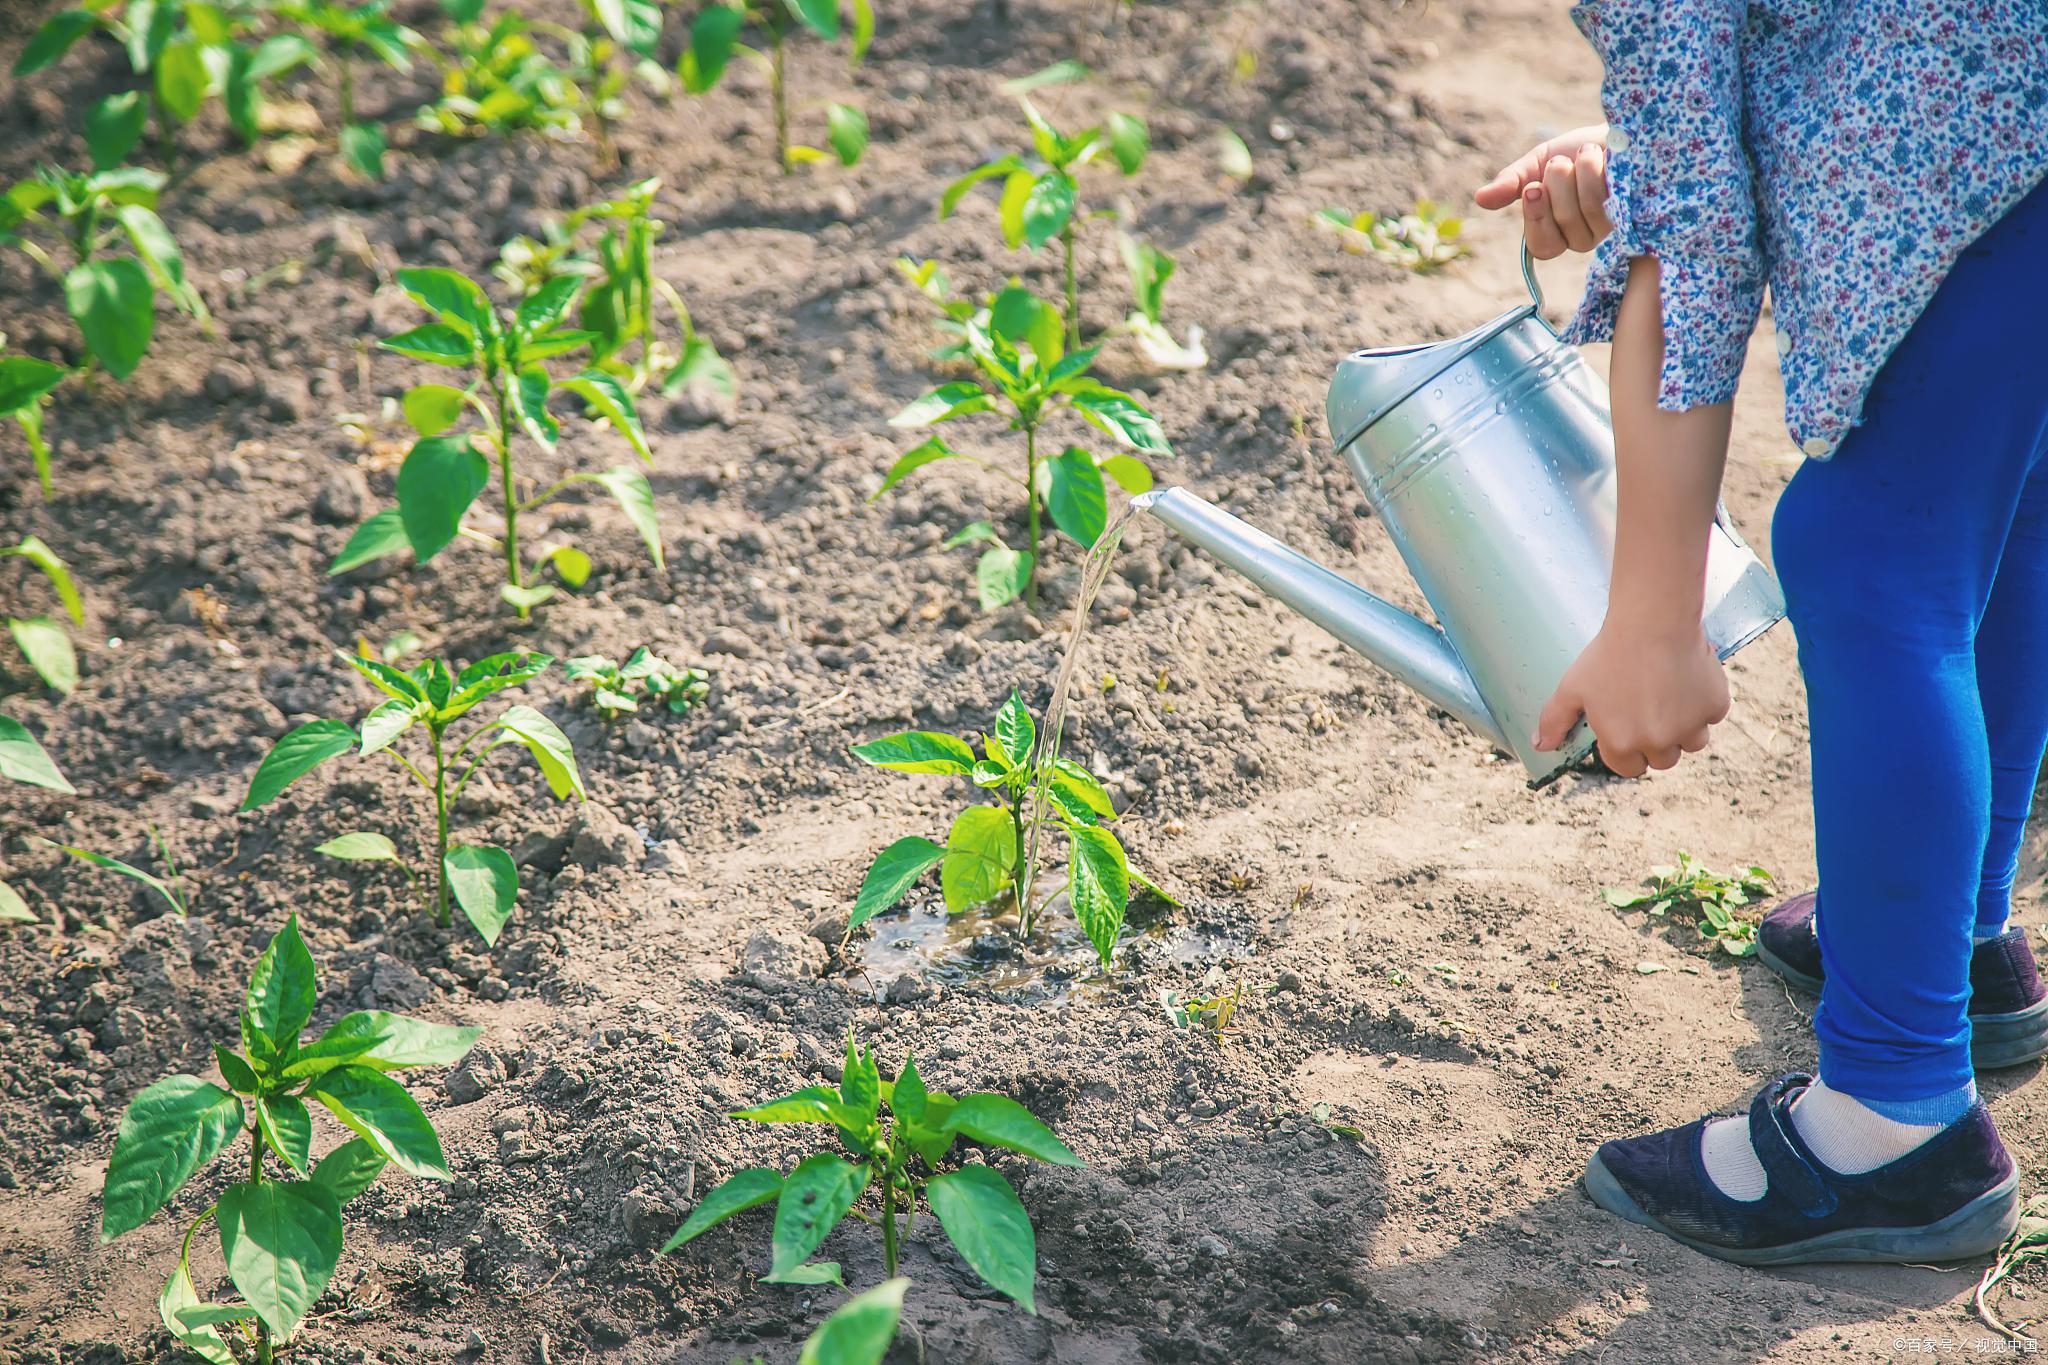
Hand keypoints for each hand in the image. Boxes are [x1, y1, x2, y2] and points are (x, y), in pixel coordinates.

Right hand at [1474, 124, 1612, 258]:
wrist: (1620, 129)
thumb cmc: (1578, 150)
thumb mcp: (1538, 163)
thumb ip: (1512, 182)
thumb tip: (1480, 198)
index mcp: (1557, 232)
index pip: (1542, 246)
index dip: (1536, 219)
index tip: (1532, 187)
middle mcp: (1584, 237)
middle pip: (1564, 225)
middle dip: (1558, 186)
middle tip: (1561, 162)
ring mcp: (1612, 227)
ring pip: (1587, 210)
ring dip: (1580, 173)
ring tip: (1585, 153)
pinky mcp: (1634, 211)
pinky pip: (1609, 198)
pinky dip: (1598, 170)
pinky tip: (1603, 156)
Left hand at [1533, 620, 1729, 777]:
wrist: (1652, 620)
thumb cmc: (1608, 653)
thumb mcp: (1571, 686)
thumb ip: (1555, 720)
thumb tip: (1540, 745)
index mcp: (1622, 744)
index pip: (1628, 767)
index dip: (1626, 749)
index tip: (1627, 726)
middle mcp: (1658, 743)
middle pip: (1662, 759)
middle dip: (1656, 741)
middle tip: (1649, 708)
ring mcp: (1690, 726)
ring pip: (1692, 742)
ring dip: (1684, 727)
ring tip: (1670, 695)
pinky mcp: (1715, 706)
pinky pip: (1712, 715)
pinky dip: (1704, 701)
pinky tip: (1687, 678)